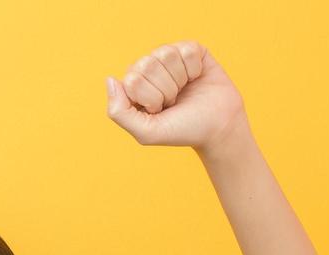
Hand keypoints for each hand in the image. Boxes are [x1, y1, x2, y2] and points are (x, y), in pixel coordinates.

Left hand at [105, 41, 246, 150]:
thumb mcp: (146, 132)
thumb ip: (119, 112)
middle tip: (174, 101)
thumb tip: (110, 80)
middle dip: (165, 89)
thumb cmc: (182, 130)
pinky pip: (187, 50)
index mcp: (134, 85)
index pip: (132, 80)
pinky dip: (195, 69)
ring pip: (167, 54)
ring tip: (185, 90)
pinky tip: (196, 78)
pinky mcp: (191, 50)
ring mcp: (170, 57)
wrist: (218, 127)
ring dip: (180, 79)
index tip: (160, 111)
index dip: (150, 99)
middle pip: (147, 64)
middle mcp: (149, 68)